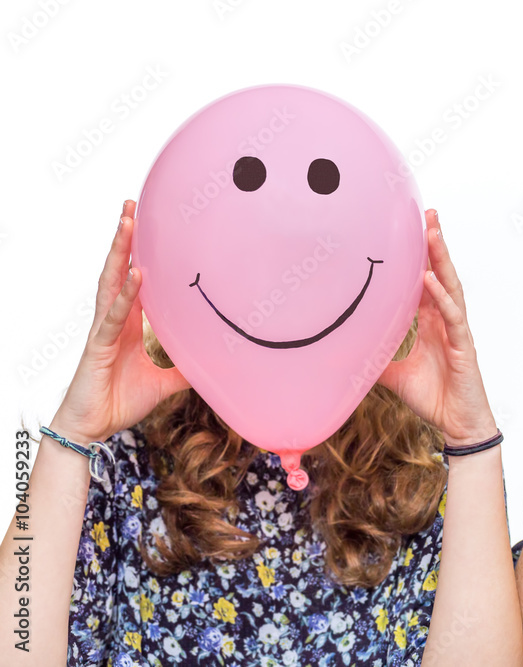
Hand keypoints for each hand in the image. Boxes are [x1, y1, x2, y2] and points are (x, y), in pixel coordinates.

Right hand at [50, 200, 189, 444]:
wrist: (94, 427)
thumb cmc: (120, 400)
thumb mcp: (166, 382)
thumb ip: (187, 367)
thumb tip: (216, 360)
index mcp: (128, 322)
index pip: (135, 278)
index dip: (140, 252)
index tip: (149, 223)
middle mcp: (114, 318)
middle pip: (120, 268)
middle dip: (126, 236)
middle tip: (133, 203)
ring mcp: (105, 328)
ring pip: (112, 281)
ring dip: (120, 251)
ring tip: (128, 221)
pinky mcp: (99, 345)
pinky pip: (115, 315)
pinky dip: (127, 294)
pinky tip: (137, 274)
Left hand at [377, 210, 496, 447]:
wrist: (455, 425)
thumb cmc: (431, 397)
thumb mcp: (393, 374)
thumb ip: (374, 358)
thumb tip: (343, 351)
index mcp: (432, 321)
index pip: (425, 280)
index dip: (419, 255)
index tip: (409, 227)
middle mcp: (446, 319)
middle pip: (441, 272)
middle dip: (435, 242)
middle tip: (428, 211)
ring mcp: (456, 330)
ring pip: (451, 286)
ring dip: (442, 258)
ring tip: (432, 232)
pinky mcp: (464, 346)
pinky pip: (453, 316)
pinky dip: (441, 296)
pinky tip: (430, 279)